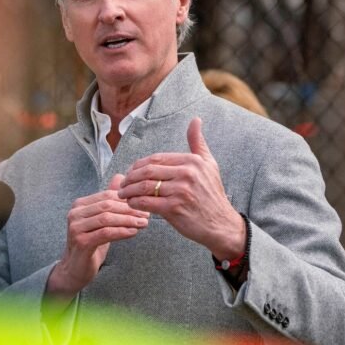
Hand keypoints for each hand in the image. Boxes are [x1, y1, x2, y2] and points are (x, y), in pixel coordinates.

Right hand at [47, 174, 149, 299]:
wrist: (75, 269)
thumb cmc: (91, 243)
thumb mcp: (101, 221)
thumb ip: (109, 200)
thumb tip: (121, 176)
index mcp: (79, 205)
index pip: (107, 196)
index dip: (127, 199)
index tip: (145, 204)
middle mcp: (75, 213)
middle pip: (107, 205)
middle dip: (130, 209)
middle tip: (147, 214)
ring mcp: (76, 227)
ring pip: (107, 218)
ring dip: (128, 220)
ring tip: (144, 223)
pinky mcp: (81, 242)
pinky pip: (105, 233)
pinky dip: (121, 231)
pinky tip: (133, 232)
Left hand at [118, 118, 245, 259]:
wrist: (221, 224)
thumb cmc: (212, 195)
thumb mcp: (209, 165)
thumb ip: (198, 143)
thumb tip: (196, 120)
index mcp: (192, 161)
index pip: (156, 158)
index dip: (139, 165)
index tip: (131, 171)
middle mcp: (186, 173)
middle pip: (147, 170)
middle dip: (130, 177)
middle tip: (123, 183)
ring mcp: (180, 191)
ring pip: (144, 186)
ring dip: (129, 190)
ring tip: (123, 194)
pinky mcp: (174, 208)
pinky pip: (146, 202)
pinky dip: (135, 202)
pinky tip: (132, 204)